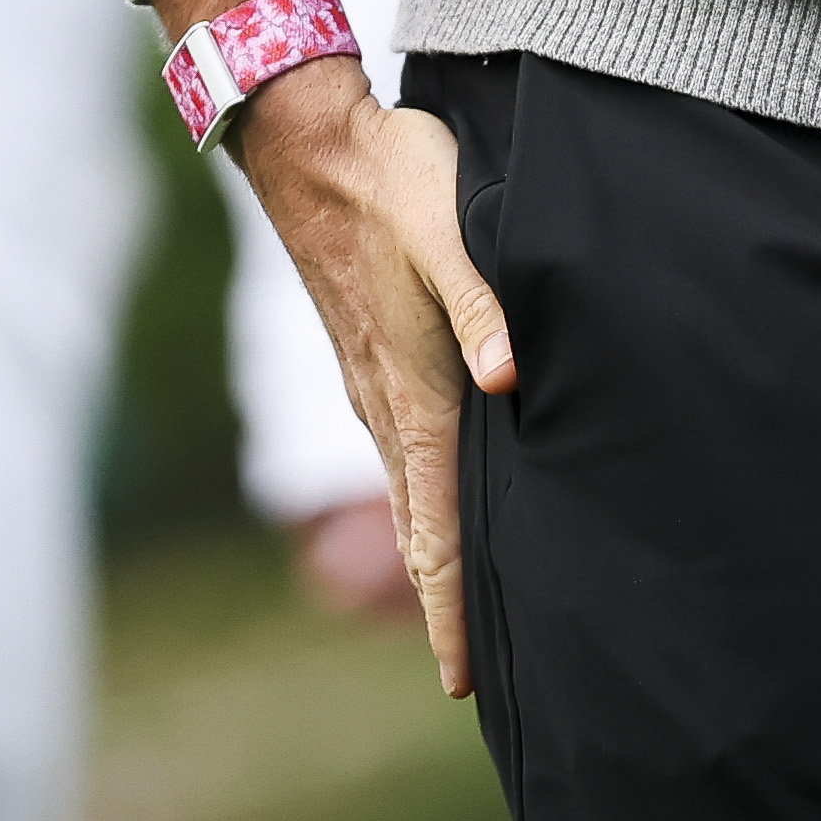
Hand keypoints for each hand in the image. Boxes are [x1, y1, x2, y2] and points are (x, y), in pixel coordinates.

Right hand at [153, 0, 516, 696]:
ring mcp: (370, 386)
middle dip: (443, 604)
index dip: (449, 606)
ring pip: (407, 495)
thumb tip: (509, 380)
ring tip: (459, 612)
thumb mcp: (455, 231)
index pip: (434, 527)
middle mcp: (385, 405)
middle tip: (466, 676)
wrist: (311, 140)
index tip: (459, 680)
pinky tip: (440, 506)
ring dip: (433, 557)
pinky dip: (419, 506)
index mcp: (413, 391)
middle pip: (418, 531)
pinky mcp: (367, 360)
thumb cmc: (395, 180)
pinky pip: (399, 457)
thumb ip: (487, 305)